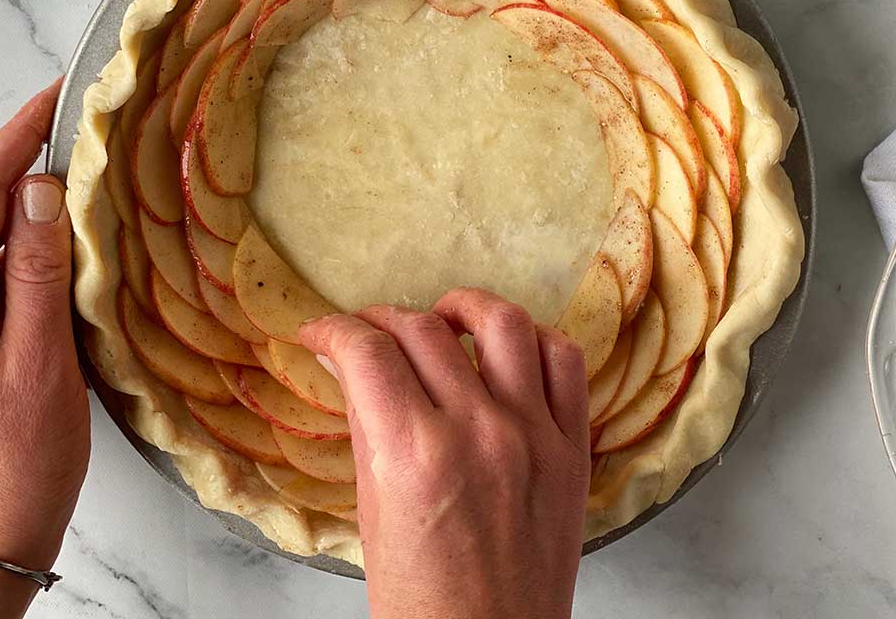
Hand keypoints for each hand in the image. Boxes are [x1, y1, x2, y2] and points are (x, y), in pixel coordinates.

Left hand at [0, 84, 89, 618]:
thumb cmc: (10, 467)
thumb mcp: (36, 366)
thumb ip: (32, 276)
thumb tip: (41, 194)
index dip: (15, 137)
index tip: (54, 98)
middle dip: (21, 155)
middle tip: (76, 121)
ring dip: (29, 197)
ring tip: (80, 164)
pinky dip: (32, 241)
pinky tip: (67, 234)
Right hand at [300, 288, 589, 618]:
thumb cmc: (421, 603)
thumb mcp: (372, 513)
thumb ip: (366, 427)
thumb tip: (349, 365)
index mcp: (414, 455)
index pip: (367, 353)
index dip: (334, 330)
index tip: (322, 334)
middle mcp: (478, 432)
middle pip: (424, 330)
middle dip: (382, 319)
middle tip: (367, 332)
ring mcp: (534, 435)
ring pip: (505, 323)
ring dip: (465, 307)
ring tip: (444, 318)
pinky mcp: (574, 449)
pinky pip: (566, 362)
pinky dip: (535, 339)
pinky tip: (509, 348)